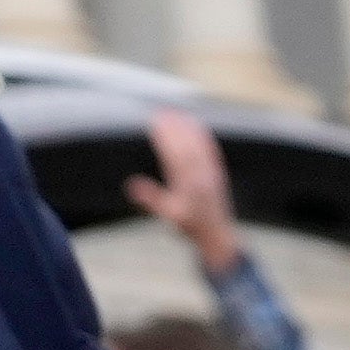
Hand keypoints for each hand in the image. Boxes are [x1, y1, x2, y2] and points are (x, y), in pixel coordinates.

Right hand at [125, 105, 245, 274]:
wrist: (218, 236)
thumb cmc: (192, 227)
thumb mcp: (169, 217)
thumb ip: (152, 200)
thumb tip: (131, 185)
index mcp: (190, 185)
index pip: (176, 155)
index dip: (166, 138)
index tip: (156, 123)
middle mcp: (202, 175)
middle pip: (187, 145)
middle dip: (174, 127)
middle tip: (161, 112)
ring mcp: (211, 172)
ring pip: (199, 144)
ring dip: (187, 127)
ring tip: (175, 113)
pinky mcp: (217, 172)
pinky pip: (210, 149)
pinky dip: (202, 135)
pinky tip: (196, 125)